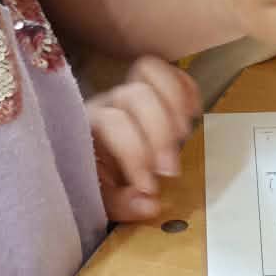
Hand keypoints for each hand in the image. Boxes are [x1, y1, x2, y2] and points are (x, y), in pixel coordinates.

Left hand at [88, 56, 200, 219]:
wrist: (82, 163)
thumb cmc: (93, 181)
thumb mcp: (100, 200)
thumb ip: (121, 203)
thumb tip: (150, 204)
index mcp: (89, 125)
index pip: (115, 123)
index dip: (136, 154)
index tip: (149, 187)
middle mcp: (107, 103)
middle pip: (136, 95)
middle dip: (160, 132)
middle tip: (170, 169)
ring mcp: (127, 91)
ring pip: (149, 73)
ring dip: (174, 104)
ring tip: (184, 136)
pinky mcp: (147, 89)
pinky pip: (167, 72)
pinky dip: (185, 88)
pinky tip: (194, 113)